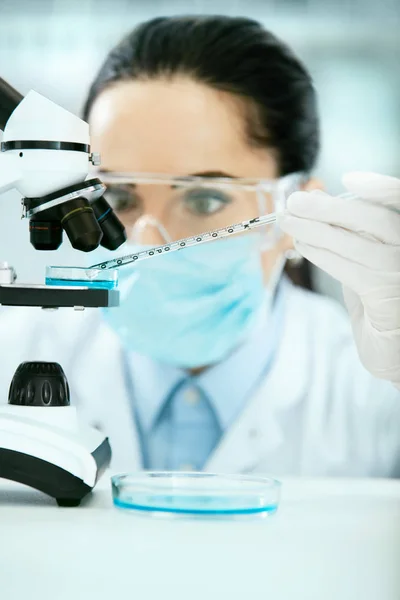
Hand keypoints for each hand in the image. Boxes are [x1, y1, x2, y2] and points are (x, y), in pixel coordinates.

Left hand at [280, 172, 399, 387]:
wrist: (395, 352)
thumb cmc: (382, 304)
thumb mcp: (368, 262)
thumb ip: (350, 233)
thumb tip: (318, 200)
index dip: (380, 187)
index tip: (348, 178)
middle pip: (377, 219)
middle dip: (331, 207)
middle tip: (294, 201)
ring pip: (359, 243)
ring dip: (317, 230)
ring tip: (287, 221)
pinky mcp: (389, 300)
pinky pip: (352, 270)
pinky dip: (323, 255)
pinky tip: (302, 245)